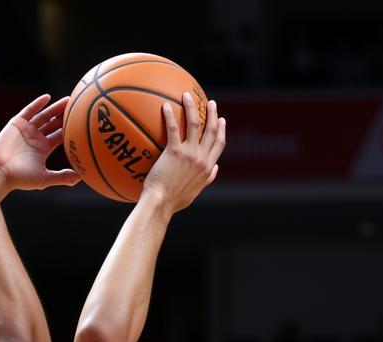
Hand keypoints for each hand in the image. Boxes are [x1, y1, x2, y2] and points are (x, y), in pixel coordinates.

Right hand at [0, 95, 80, 192]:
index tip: (82, 122)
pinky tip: (48, 98)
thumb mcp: (43, 178)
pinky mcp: (16, 124)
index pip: (59, 135)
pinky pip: (29, 111)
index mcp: (43, 149)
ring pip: (44, 115)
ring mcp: (26, 130)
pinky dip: (38, 104)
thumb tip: (81, 177)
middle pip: (53, 123)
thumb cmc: (19, 178)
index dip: (70, 128)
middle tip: (79, 106)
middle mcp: (36, 138)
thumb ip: (61, 177)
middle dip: (64, 115)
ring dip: (55, 108)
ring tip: (68, 100)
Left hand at [141, 93, 225, 215]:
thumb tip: (215, 170)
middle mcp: (202, 158)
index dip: (222, 130)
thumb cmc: (172, 203)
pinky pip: (173, 128)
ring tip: (187, 96)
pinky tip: (165, 106)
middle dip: (212, 114)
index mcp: (207, 168)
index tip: (221, 120)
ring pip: (195, 124)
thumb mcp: (194, 193)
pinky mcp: (174, 152)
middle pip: (211, 130)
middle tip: (210, 103)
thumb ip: (206, 180)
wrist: (160, 205)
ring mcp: (189, 154)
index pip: (219, 145)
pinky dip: (170, 115)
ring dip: (193, 107)